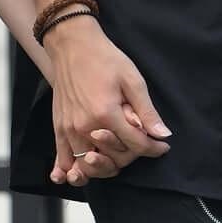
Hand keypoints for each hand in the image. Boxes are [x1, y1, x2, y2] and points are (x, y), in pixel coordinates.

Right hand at [45, 19, 169, 185]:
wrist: (72, 46)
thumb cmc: (104, 59)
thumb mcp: (132, 80)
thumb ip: (146, 111)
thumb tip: (162, 134)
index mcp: (106, 114)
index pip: (135, 144)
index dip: (153, 148)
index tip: (161, 147)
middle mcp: (86, 126)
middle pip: (113, 158)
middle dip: (131, 155)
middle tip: (140, 143)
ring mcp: (70, 129)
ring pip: (89, 163)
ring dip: (104, 166)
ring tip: (115, 162)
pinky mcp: (59, 127)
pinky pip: (62, 156)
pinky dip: (67, 170)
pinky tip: (70, 177)